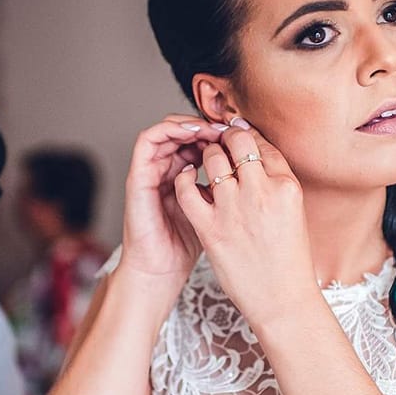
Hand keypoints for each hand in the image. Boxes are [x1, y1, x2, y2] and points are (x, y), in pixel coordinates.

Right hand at [118, 114, 226, 295]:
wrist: (160, 271)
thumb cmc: (188, 248)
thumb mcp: (216, 214)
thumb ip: (227, 192)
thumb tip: (258, 175)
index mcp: (184, 177)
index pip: (201, 142)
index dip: (220, 134)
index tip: (242, 134)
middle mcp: (166, 170)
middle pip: (185, 131)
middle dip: (207, 125)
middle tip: (228, 126)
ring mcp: (150, 171)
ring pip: (167, 128)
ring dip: (189, 123)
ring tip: (211, 127)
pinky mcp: (137, 175)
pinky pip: (148, 140)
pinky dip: (169, 131)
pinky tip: (191, 133)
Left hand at [173, 122, 317, 324]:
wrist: (282, 300)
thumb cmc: (289, 260)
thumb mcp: (294, 213)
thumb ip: (276, 183)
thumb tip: (255, 158)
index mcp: (287, 186)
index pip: (263, 145)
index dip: (247, 136)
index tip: (239, 138)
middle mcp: (261, 192)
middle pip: (237, 143)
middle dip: (226, 139)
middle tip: (220, 145)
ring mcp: (234, 209)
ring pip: (212, 159)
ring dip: (207, 156)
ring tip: (206, 162)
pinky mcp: (211, 228)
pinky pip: (187, 189)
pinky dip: (184, 179)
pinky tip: (187, 180)